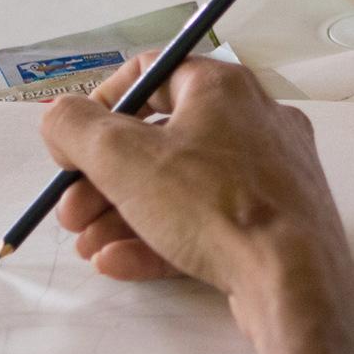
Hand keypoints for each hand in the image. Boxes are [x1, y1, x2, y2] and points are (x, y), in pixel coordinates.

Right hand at [39, 56, 353, 343]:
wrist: (294, 280)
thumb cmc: (213, 204)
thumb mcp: (123, 157)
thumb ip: (75, 127)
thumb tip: (59, 117)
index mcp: (224, 88)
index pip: (151, 72)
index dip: (100, 105)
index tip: (72, 144)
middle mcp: (253, 122)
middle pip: (159, 140)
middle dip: (103, 179)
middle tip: (71, 212)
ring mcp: (269, 177)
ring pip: (180, 188)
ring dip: (123, 215)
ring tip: (87, 247)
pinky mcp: (274, 225)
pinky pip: (207, 222)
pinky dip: (160, 239)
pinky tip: (118, 264)